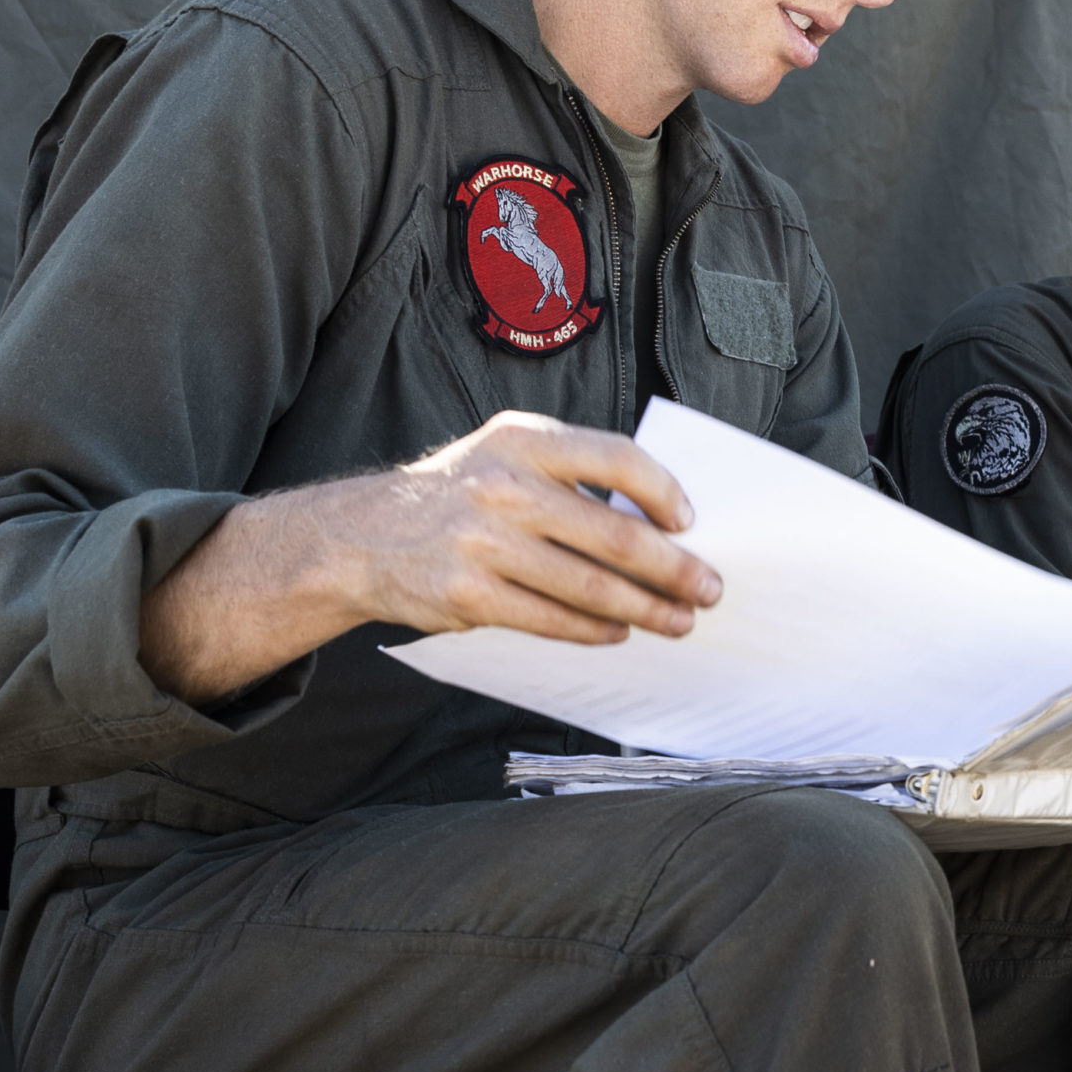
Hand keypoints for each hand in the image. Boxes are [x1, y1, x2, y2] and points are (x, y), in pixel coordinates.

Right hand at [142, 411, 722, 702]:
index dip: (664, 493)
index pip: (618, 458)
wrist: (361, 535)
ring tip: (679, 620)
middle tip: (710, 589)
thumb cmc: (462, 490)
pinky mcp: (467, 595)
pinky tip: (620, 631)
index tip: (689, 523)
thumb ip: (574, 470)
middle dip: (675, 569)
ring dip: (646, 609)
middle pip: (615, 536)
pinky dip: (595, 629)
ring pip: (590, 587)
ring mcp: (483, 544)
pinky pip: (552, 619)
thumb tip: (664, 520)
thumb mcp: (509, 453)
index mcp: (524, 440)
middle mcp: (504, 487)